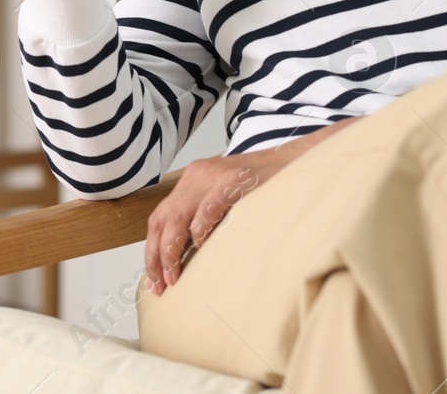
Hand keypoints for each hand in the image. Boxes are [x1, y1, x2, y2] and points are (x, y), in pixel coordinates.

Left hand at [143, 116, 360, 295]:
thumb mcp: (226, 198)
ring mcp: (214, 176)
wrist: (294, 160)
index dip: (152, 250)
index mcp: (192, 180)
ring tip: (174, 275)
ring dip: (172, 249)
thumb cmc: (263, 186)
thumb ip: (205, 216)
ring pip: (178, 215)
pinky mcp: (234, 180)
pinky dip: (200, 227)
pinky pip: (209, 205)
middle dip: (157, 256)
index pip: (159, 217)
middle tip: (160, 286)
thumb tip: (187, 256)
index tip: (154, 280)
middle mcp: (197, 176)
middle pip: (162, 219)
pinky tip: (200, 246)